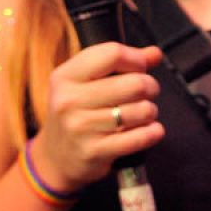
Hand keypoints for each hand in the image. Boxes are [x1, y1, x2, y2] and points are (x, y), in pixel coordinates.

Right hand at [32, 41, 164, 192]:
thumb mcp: (84, 84)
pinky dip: (153, 132)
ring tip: (141, 114)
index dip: (136, 59)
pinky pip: (141, 137)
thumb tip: (154, 53)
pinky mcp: (94, 151)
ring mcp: (80, 127)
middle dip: (150, 87)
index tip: (139, 68)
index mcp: (65, 77)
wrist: (55, 157)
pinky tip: (148, 130)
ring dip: (150, 112)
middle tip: (145, 93)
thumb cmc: (76, 113)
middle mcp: (69, 100)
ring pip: (141, 111)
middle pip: (134, 83)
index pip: (112, 54)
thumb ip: (118, 65)